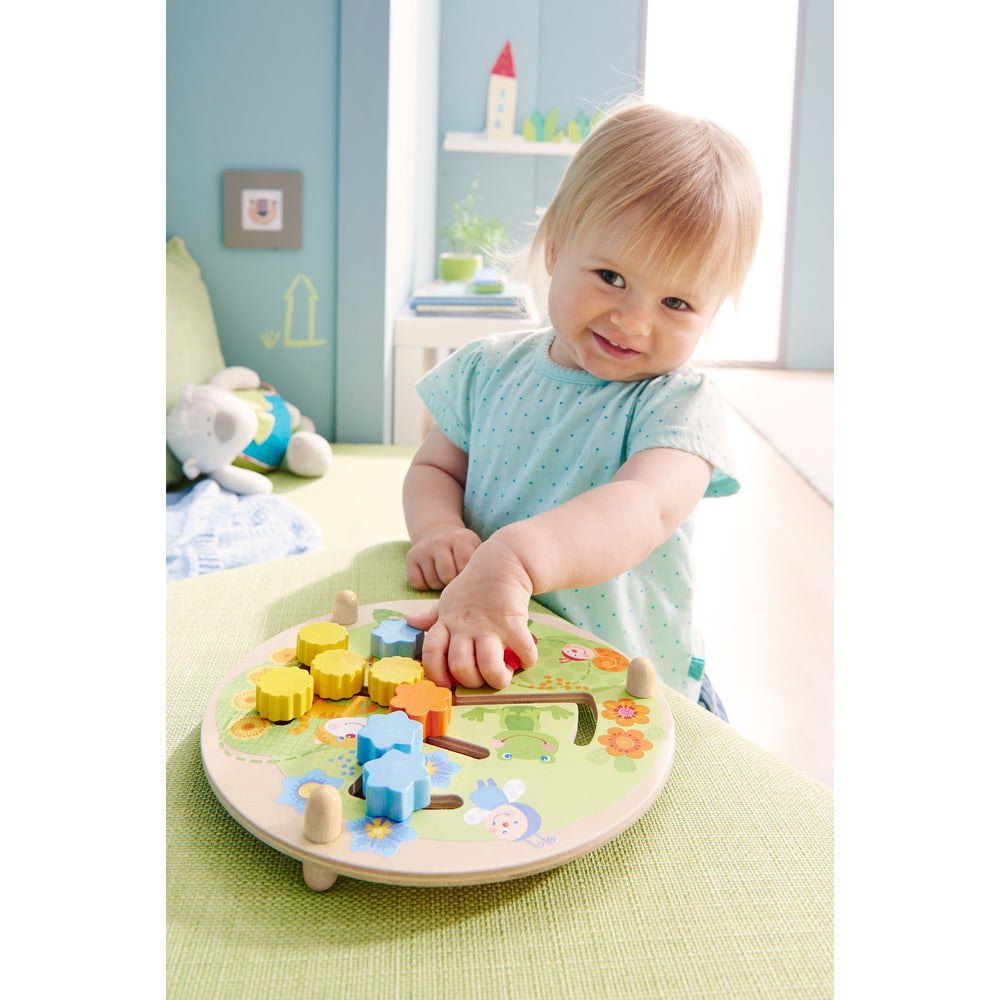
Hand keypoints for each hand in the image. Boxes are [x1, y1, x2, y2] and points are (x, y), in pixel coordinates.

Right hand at [405, 526, 481, 590]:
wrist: (439, 533)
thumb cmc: (463, 549)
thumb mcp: (475, 549)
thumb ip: (483, 564)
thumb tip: (487, 588)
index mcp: (461, 539)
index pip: (464, 568)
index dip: (467, 579)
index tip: (470, 580)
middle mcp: (440, 541)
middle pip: (447, 576)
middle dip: (453, 583)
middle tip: (456, 579)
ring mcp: (424, 548)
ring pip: (432, 581)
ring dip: (440, 585)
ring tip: (445, 576)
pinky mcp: (411, 557)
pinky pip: (417, 582)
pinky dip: (425, 585)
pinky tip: (432, 576)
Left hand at [407, 539, 537, 688]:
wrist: (502, 564)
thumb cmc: (473, 585)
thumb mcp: (448, 599)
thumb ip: (432, 616)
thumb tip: (410, 621)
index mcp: (447, 623)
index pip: (431, 653)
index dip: (436, 674)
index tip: (447, 684)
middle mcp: (465, 626)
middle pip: (461, 667)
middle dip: (472, 681)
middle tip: (482, 677)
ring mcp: (489, 625)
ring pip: (488, 666)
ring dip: (498, 678)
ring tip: (504, 673)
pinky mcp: (513, 623)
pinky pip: (521, 652)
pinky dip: (526, 661)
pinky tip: (525, 659)